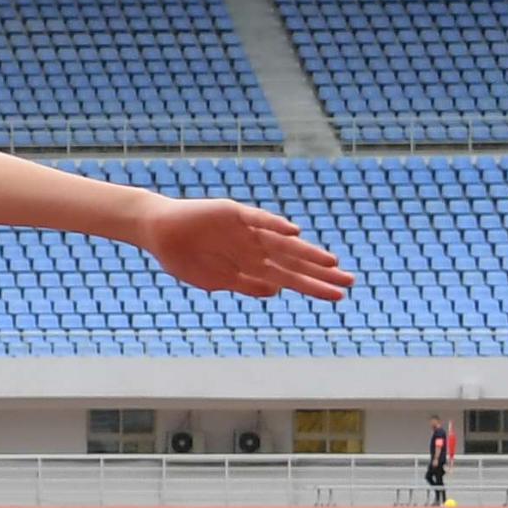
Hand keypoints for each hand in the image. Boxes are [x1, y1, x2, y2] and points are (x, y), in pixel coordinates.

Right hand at [143, 197, 350, 300]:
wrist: (157, 231)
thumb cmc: (184, 256)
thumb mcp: (215, 279)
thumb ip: (246, 284)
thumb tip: (277, 291)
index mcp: (252, 263)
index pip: (290, 275)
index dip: (313, 284)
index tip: (338, 294)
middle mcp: (255, 246)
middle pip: (294, 261)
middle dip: (320, 272)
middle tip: (350, 282)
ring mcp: (245, 229)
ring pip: (283, 243)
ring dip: (306, 252)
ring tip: (332, 263)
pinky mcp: (231, 213)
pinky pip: (257, 219)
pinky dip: (274, 225)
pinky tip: (294, 232)